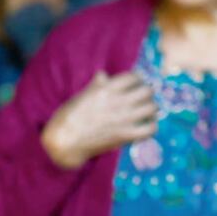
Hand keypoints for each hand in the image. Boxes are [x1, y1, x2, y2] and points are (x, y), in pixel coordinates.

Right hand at [41, 71, 157, 169]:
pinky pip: (150, 129)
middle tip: (143, 99)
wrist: (64, 141)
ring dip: (151, 109)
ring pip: (152, 108)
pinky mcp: (126, 135)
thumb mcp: (81, 96)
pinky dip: (151, 127)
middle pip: (147, 91)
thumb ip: (96, 85)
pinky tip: (145, 127)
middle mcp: (119, 101)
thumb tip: (103, 74)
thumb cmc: (68, 116)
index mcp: (107, 89)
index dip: (137, 80)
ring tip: (146, 112)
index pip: (133, 77)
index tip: (136, 84)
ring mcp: (124, 118)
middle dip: (147, 93)